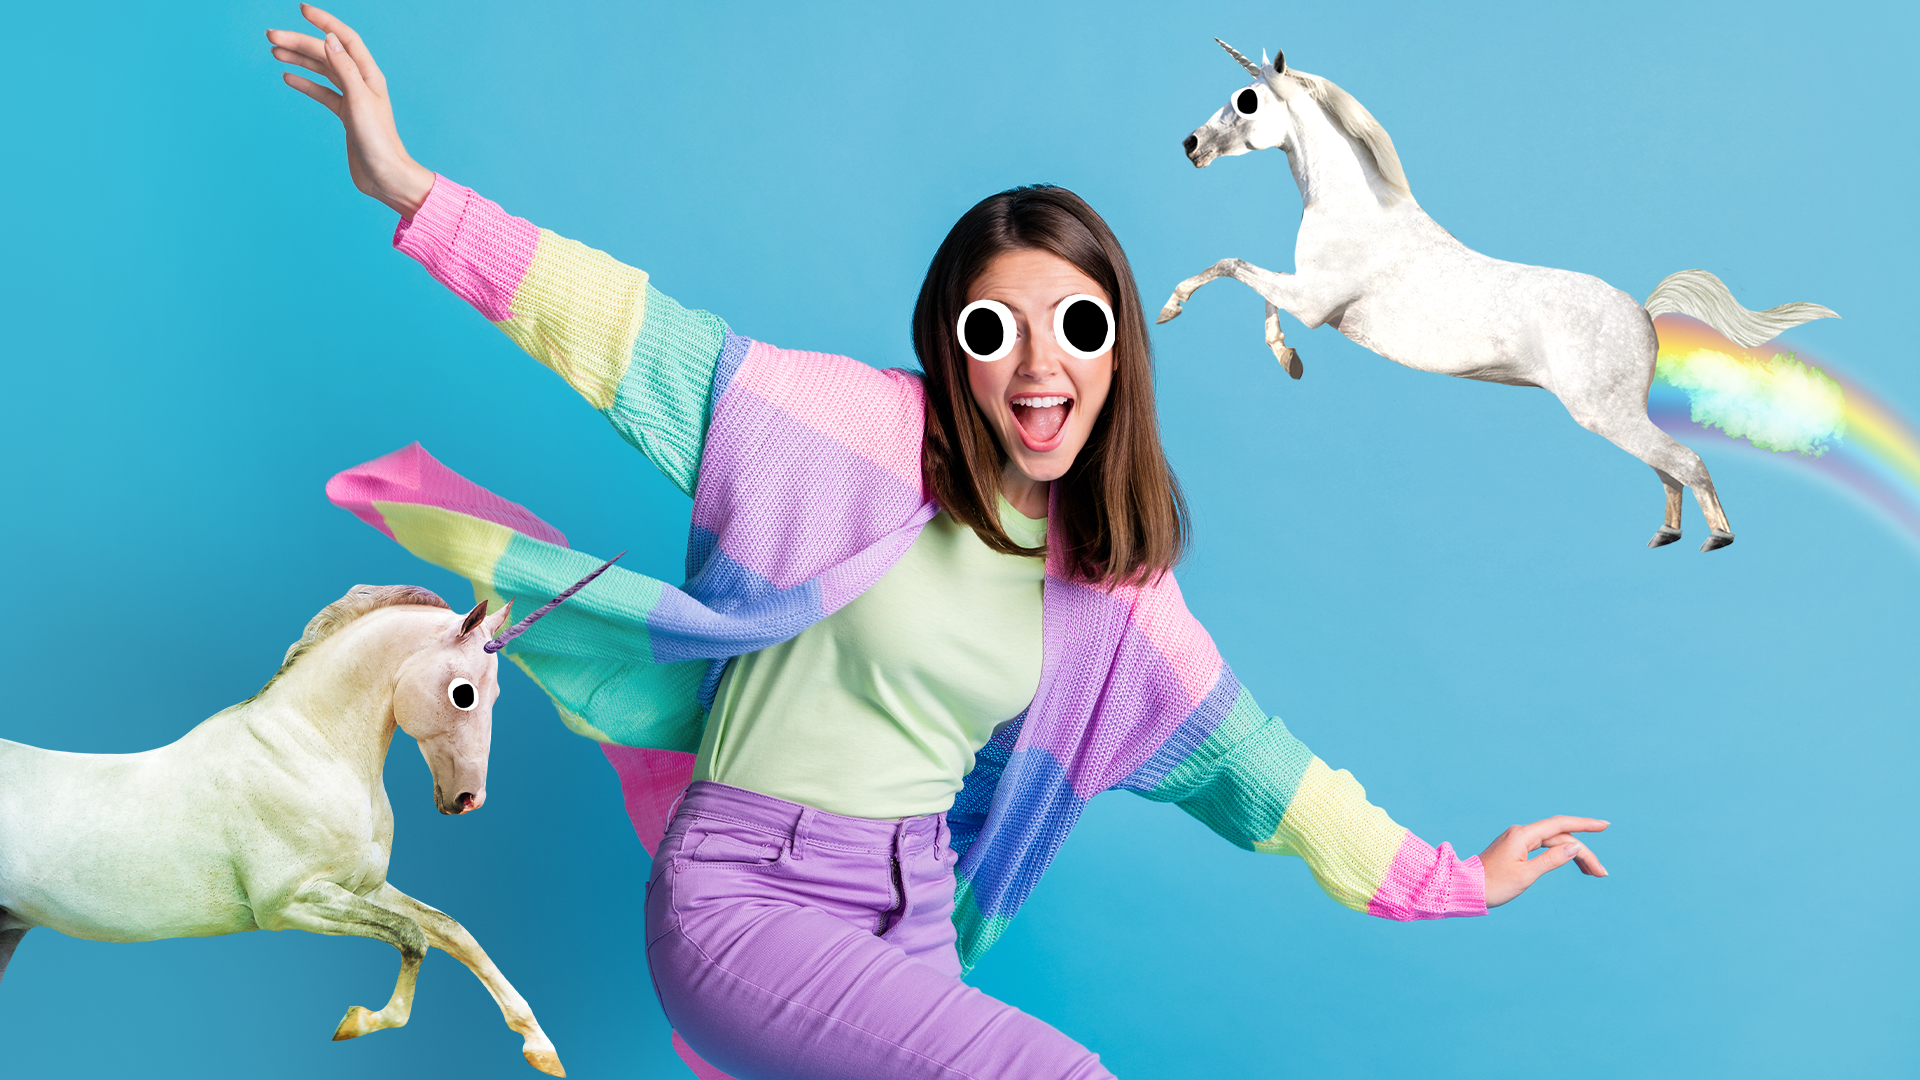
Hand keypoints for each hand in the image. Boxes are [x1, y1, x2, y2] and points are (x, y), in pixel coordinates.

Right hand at [267, 4, 434, 217]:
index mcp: (369, 75)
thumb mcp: (359, 101)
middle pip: (327, 54)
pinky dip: (305, 84)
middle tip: (270, 36)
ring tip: (274, 51)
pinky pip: (323, 93)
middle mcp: (362, 83)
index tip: (302, 10)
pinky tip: (288, 78)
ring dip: (299, 59)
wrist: (385, 177)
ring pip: (322, 71)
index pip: (345, 39)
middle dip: (300, 42)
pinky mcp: (346, 116)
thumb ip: (344, 69)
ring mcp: (354, 99)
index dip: (325, 22)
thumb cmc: (378, 142)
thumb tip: (330, 39)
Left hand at [1479, 815, 1608, 907]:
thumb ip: (1552, 860)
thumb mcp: (1526, 875)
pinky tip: (1570, 862)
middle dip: (1584, 853)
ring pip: (1553, 843)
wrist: (1466, 888)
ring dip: (1573, 855)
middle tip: (1601, 873)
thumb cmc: (1494, 885)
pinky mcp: (1515, 848)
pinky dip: (1559, 855)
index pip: (1560, 825)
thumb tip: (1574, 847)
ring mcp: (1517, 840)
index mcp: (1523, 835)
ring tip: (1592, 873)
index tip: (1605, 825)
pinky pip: (1543, 847)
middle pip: (1560, 837)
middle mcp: (1521, 833)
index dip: (1585, 824)